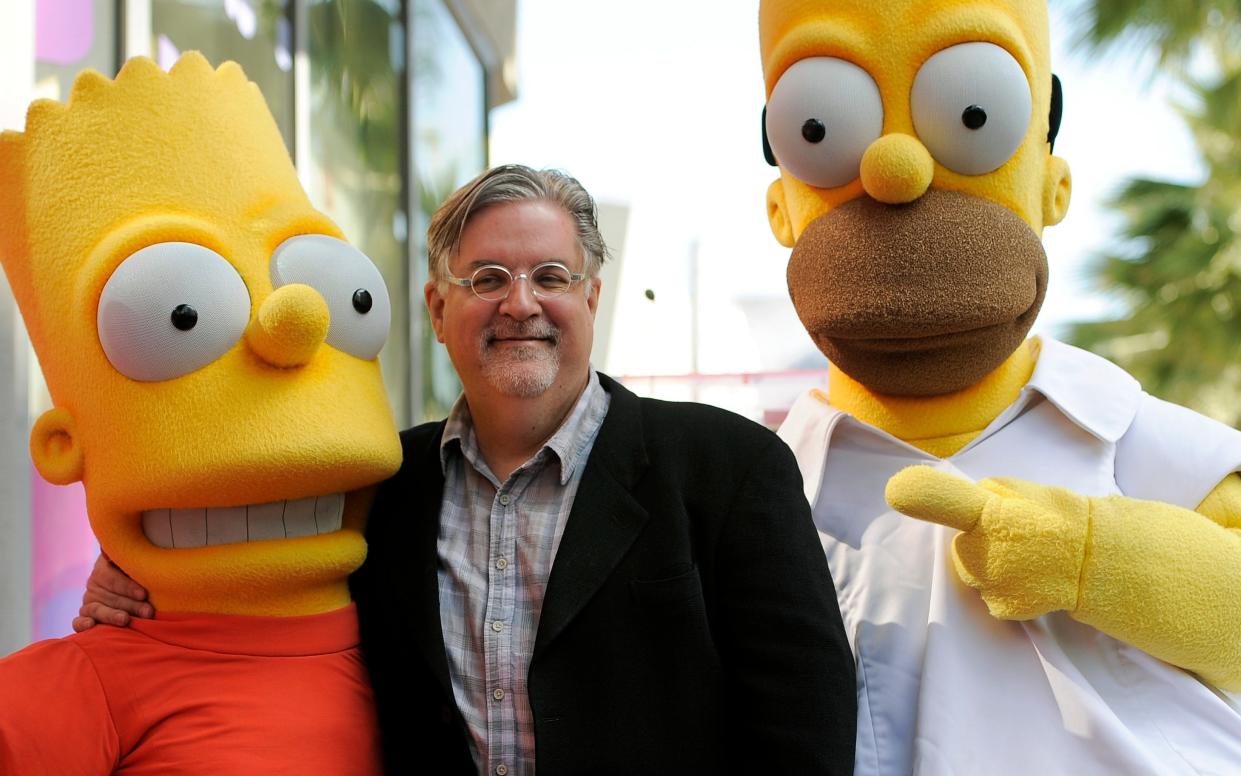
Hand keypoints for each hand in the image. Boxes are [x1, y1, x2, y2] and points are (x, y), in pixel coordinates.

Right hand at [72, 552, 153, 631]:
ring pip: (96, 609)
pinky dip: (83, 624)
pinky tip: (91, 625)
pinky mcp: (86, 616)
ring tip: (126, 620)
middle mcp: (94, 583)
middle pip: (109, 596)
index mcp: (104, 566)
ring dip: (112, 615)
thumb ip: (126, 555)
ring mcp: (90, 600)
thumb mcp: (136, 561)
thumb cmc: (141, 571)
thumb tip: (109, 549)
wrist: (136, 582)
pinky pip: (78, 621)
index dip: (127, 586)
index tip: (143, 594)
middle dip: (131, 605)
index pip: (111, 578)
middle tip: (148, 612)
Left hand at [885, 466, 1089, 619]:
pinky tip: (1029, 578)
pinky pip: (989, 594)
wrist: (1095, 561)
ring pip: (974, 573)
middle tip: (1015, 537)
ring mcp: (988, 583)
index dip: (922, 496)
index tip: (895, 491)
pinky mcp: (999, 608)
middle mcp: (981, 550)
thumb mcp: (1017, 490)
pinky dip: (1004, 589)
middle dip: (978, 542)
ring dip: (991, 567)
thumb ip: (980, 498)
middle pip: (961, 546)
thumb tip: (958, 505)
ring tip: (1026, 558)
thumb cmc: (1057, 517)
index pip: (947, 501)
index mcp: (988, 512)